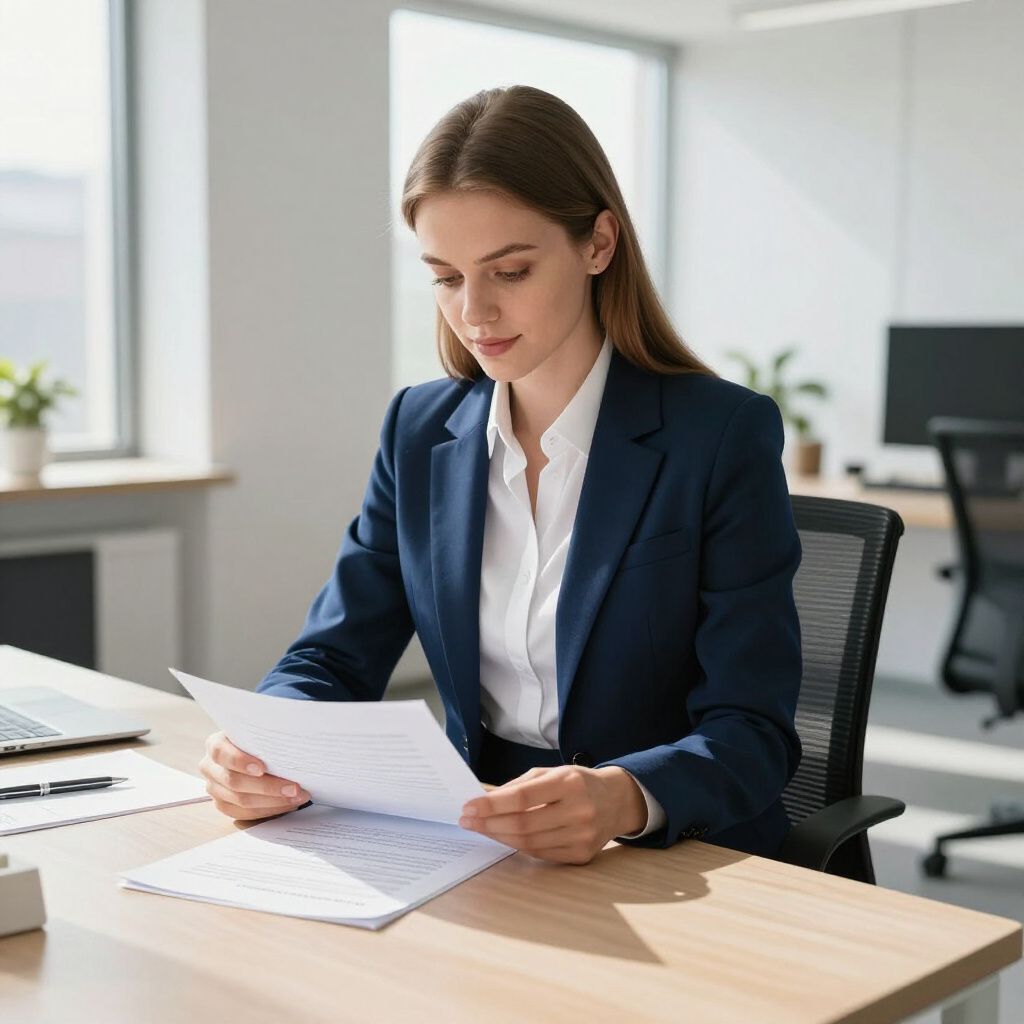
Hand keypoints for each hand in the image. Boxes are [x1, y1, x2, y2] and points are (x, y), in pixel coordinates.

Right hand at [199, 730, 310, 821]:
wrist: (252, 751)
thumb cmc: (259, 740)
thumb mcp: (258, 732)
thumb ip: (266, 736)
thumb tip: (292, 742)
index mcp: (215, 744)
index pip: (221, 752)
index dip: (240, 761)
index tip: (262, 768)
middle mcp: (210, 767)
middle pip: (234, 781)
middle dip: (268, 787)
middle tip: (294, 788)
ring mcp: (214, 788)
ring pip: (241, 801)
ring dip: (273, 801)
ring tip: (297, 796)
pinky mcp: (223, 804)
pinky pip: (244, 814)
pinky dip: (268, 810)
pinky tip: (287, 804)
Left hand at [458, 765, 646, 864]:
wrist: (617, 801)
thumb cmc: (578, 783)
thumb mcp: (552, 772)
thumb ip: (520, 785)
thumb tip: (485, 800)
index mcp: (569, 783)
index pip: (522, 797)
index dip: (492, 804)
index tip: (469, 806)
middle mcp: (578, 810)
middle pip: (523, 824)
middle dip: (489, 823)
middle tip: (468, 820)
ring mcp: (582, 836)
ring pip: (529, 842)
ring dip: (499, 837)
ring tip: (481, 828)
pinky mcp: (582, 855)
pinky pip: (540, 854)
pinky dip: (518, 846)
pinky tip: (504, 837)